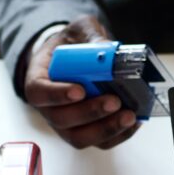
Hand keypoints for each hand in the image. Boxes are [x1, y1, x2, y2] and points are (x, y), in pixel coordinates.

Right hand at [24, 16, 139, 148]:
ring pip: (80, 138)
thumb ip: (90, 35)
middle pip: (62, 120)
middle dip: (90, 113)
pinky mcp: (87, 133)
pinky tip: (134, 120)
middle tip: (114, 101)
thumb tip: (108, 50)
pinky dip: (120, 135)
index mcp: (38, 80)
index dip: (56, 95)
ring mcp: (67, 125)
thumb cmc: (72, 46)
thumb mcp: (78, 31)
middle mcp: (49, 108)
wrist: (77, 60)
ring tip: (129, 115)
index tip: (79, 90)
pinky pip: (100, 143)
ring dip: (106, 129)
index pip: (38, 93)